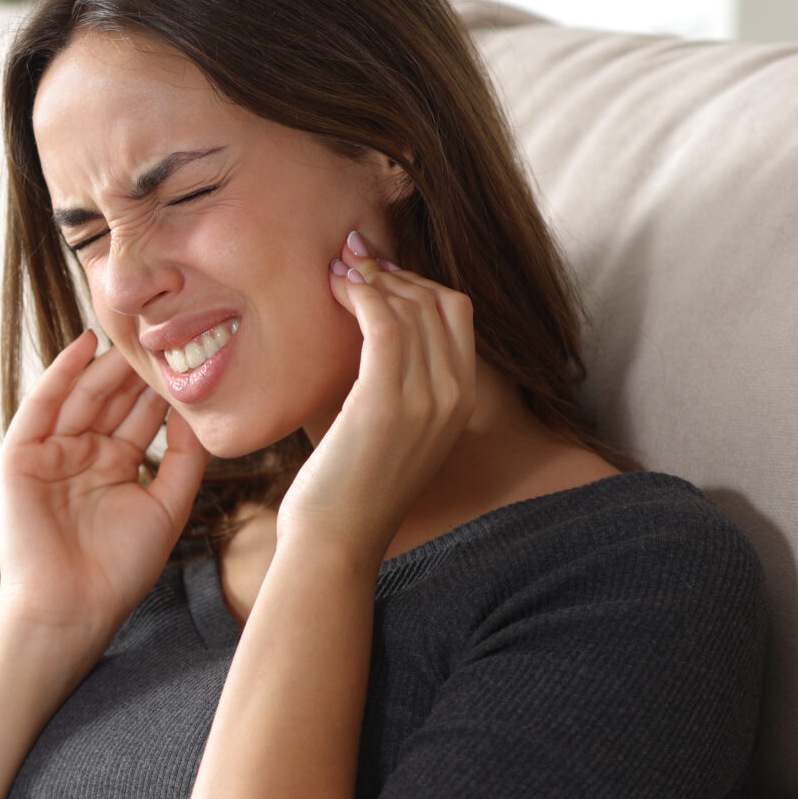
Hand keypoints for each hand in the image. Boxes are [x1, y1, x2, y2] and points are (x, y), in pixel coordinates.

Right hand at [0, 332, 208, 646]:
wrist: (73, 607)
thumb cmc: (119, 570)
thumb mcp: (167, 507)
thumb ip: (183, 459)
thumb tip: (199, 411)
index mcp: (114, 466)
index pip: (140, 414)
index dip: (163, 386)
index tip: (192, 351)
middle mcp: (82, 454)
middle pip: (112, 398)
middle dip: (136, 367)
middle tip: (165, 328)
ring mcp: (50, 453)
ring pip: (81, 396)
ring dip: (104, 364)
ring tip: (133, 330)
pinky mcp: (21, 456)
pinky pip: (41, 407)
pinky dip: (60, 375)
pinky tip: (83, 347)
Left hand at [281, 231, 476, 559]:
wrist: (335, 540)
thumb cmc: (349, 486)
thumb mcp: (388, 428)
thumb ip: (394, 382)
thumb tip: (372, 329)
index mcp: (462, 401)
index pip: (457, 314)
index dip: (417, 281)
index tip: (376, 270)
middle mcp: (454, 396)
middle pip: (438, 301)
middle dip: (393, 271)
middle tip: (350, 258)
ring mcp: (425, 400)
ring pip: (410, 306)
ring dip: (370, 277)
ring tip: (336, 269)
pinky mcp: (386, 403)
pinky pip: (383, 323)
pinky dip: (360, 295)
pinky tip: (335, 290)